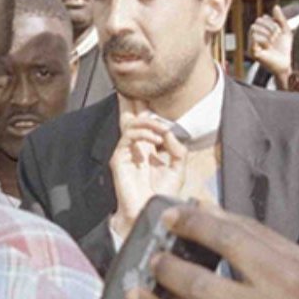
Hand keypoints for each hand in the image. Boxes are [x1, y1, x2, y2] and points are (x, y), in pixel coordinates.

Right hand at [110, 97, 187, 239]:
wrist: (151, 212)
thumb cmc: (162, 194)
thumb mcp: (178, 167)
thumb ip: (177, 147)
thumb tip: (167, 130)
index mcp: (148, 147)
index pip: (143, 120)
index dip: (146, 105)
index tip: (150, 92)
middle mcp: (135, 146)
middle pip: (130, 115)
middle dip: (133, 99)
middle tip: (136, 86)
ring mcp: (125, 151)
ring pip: (131, 123)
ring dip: (149, 122)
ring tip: (161, 130)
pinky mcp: (119, 158)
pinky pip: (127, 136)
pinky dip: (143, 133)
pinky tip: (155, 139)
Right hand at [248, 6, 292, 84]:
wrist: (289, 64)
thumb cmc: (287, 50)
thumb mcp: (285, 31)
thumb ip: (280, 19)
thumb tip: (275, 6)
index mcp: (262, 32)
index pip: (262, 18)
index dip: (272, 22)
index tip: (280, 32)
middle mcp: (255, 38)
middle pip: (257, 21)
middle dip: (269, 27)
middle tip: (277, 37)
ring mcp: (253, 45)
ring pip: (254, 28)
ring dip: (267, 34)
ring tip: (273, 43)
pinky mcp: (252, 52)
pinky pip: (253, 37)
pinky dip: (263, 40)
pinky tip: (268, 47)